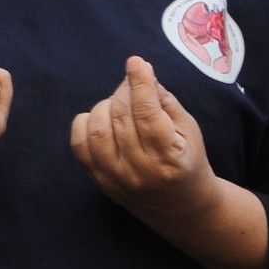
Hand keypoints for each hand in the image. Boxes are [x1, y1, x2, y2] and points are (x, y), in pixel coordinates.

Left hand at [71, 58, 220, 229]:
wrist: (179, 206)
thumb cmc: (187, 160)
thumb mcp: (189, 129)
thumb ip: (165, 103)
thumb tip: (142, 76)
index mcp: (168, 156)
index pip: (147, 114)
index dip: (140, 83)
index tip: (136, 62)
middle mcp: (139, 170)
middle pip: (121, 118)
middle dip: (124, 91)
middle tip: (132, 82)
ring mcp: (115, 177)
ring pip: (97, 129)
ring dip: (105, 105)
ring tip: (120, 103)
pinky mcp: (98, 180)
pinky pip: (79, 145)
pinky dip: (85, 123)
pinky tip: (100, 117)